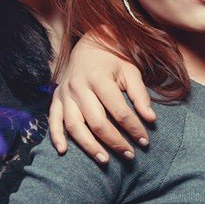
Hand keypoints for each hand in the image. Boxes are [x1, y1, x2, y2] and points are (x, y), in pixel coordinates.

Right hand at [48, 34, 154, 162]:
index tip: (144, 141)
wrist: (89, 43)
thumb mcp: (130, 71)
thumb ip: (140, 95)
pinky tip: (63, 151)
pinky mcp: (56, 97)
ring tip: (104, 160)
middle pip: (96, 122)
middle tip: (129, 155)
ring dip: (89, 145)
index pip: (118, 110)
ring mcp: (65, 93)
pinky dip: (56, 136)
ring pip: (74, 125)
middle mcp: (79, 86)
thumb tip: (151, 119)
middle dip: (114, 141)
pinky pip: (53, 119)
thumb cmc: (114, 59)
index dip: (133, 128)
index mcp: (99, 78)